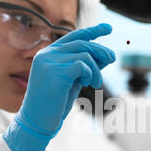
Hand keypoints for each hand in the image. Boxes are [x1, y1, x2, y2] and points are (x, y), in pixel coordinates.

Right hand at [3, 23, 115, 150]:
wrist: (37, 121)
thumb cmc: (54, 103)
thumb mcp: (72, 81)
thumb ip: (85, 67)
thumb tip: (105, 55)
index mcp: (48, 54)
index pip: (73, 37)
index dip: (92, 31)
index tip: (108, 28)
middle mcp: (46, 54)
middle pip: (82, 44)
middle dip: (100, 51)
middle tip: (112, 59)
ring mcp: (49, 62)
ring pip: (84, 55)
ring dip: (95, 69)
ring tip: (95, 83)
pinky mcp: (55, 72)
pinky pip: (81, 65)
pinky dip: (90, 73)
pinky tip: (88, 84)